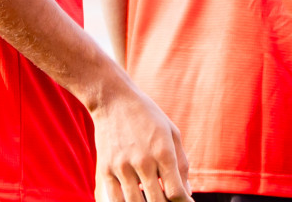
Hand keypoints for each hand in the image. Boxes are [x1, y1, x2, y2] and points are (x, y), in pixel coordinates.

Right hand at [89, 79, 192, 201]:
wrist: (113, 100)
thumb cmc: (148, 116)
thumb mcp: (171, 133)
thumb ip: (182, 164)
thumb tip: (187, 192)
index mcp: (163, 151)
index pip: (175, 192)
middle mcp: (143, 161)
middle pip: (157, 201)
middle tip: (169, 200)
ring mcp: (122, 167)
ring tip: (151, 199)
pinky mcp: (105, 170)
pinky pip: (115, 200)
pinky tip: (135, 199)